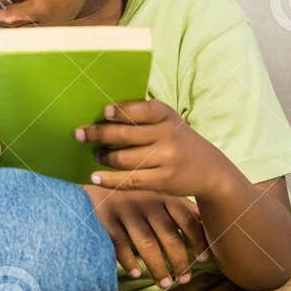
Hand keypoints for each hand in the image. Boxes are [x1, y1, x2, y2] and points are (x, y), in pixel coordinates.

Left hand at [74, 97, 232, 202]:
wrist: (211, 170)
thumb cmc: (179, 140)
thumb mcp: (169, 122)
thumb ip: (144, 117)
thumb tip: (102, 115)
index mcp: (167, 115)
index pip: (142, 110)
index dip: (121, 111)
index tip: (104, 112)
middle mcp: (168, 135)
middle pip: (126, 135)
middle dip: (98, 134)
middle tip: (79, 134)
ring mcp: (166, 159)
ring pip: (125, 158)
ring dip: (104, 157)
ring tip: (95, 155)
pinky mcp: (163, 180)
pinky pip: (130, 180)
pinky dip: (109, 179)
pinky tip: (95, 177)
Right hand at [83, 184, 209, 288]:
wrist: (96, 187)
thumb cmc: (135, 196)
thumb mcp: (159, 195)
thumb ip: (181, 208)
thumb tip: (208, 224)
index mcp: (163, 196)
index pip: (187, 220)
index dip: (198, 241)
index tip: (203, 260)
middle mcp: (147, 202)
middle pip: (169, 236)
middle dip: (179, 261)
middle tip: (184, 280)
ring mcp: (126, 209)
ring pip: (147, 244)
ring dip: (158, 267)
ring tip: (165, 284)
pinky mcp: (106, 218)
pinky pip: (120, 244)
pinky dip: (129, 261)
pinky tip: (137, 274)